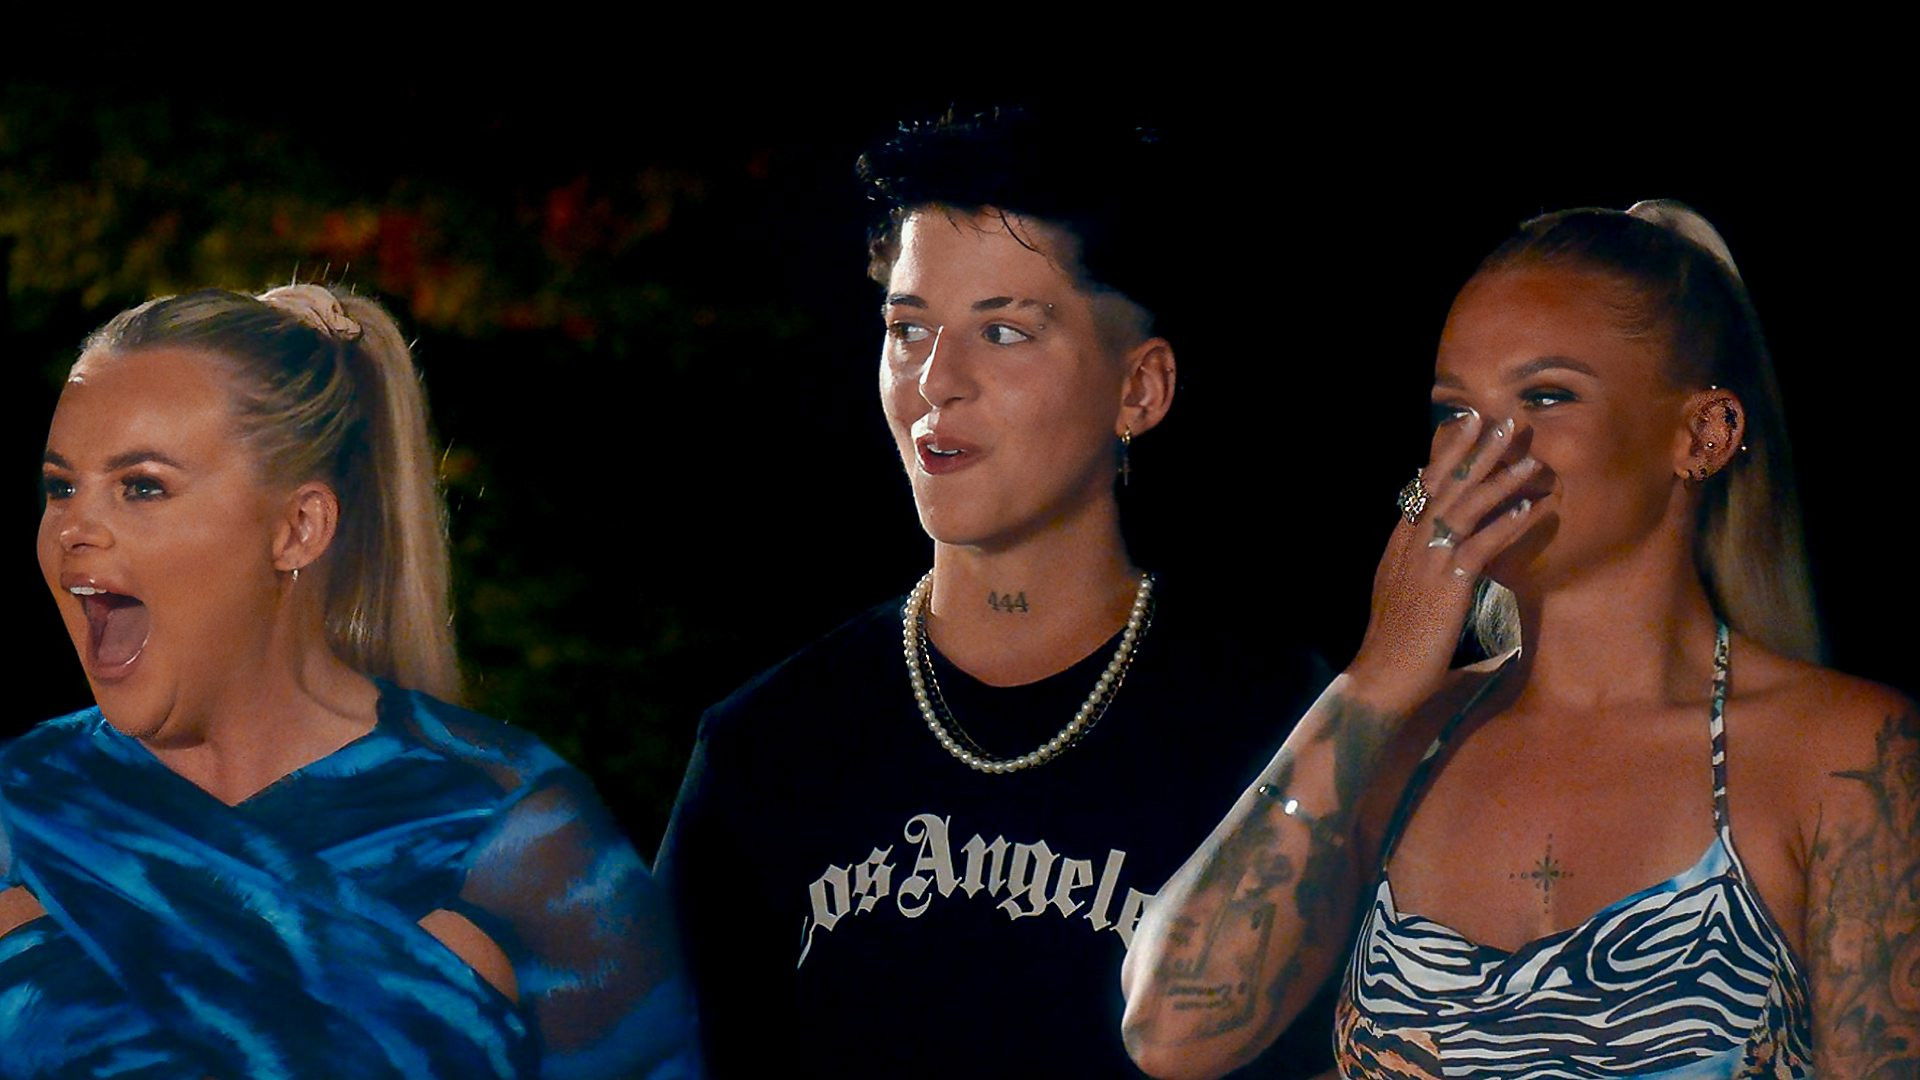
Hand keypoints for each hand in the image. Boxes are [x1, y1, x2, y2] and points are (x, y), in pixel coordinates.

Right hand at [1349, 413, 1554, 704]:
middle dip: (1476, 452)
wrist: (1383, 678)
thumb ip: (1427, 572)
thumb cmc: (1399, 647)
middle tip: (1503, 421)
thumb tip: (1455, 563)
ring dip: (1500, 482)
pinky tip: (1528, 510)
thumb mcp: (1406, 597)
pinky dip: (1505, 526)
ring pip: (1466, 509)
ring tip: (1530, 460)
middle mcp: (1411, 545)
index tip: (1469, 425)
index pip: (1425, 488)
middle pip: (1446, 486)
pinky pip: (1480, 546)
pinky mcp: (1447, 585)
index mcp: (1400, 545)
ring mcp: (1427, 563)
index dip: (1448, 455)